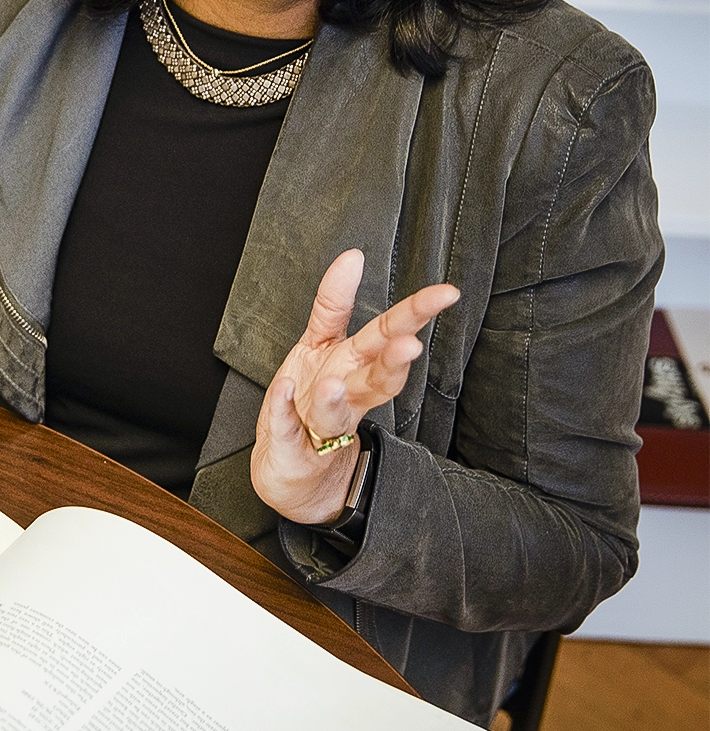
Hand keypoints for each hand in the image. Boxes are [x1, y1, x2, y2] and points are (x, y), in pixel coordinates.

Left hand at [252, 249, 458, 525]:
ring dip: (337, 397)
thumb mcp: (319, 344)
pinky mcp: (294, 448)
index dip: (415, 313)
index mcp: (355, 365)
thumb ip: (334, 304)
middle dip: (395, 359)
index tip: (446, 292)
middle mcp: (346, 393)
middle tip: (410, 345)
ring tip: (334, 384)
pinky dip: (284, 411)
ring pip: (338, 410)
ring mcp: (322, 424)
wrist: (295, 474)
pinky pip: (287, 427)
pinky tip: (284, 393)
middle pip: (376, 373)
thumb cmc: (311, 405)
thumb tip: (354, 256)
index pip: (388, 334)